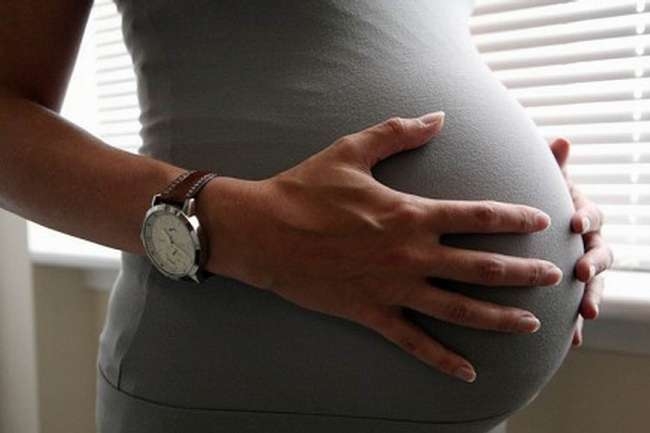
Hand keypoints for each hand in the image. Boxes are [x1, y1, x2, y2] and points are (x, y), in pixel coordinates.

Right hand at [201, 112, 561, 382]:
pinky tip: (468, 372)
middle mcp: (410, 254)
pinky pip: (414, 341)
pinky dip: (442, 359)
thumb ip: (398, 134)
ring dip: (499, 317)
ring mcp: (393, 287)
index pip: (476, 215)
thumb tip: (438, 116)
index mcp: (410, 214)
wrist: (262, 232)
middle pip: (481, 267)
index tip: (540, 220)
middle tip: (553, 276)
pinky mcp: (371, 312)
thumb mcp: (351, 152)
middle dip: (523, 271)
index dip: (513, 217)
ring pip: (459, 309)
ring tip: (530, 323)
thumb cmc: (304, 190)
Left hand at [549, 137, 614, 346]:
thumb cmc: (534, 198)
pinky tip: (571, 340)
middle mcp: (588, 241)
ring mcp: (583, 266)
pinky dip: (575, 322)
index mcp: (582, 214)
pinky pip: (576, 306)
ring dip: (593, 295)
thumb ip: (553, 165)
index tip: (574, 223)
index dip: (586, 217)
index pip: (592, 215)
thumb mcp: (541, 181)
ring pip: (595, 283)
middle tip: (582, 271)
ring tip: (587, 312)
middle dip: (594, 262)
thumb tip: (561, 140)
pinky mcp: (572, 289)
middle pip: (602, 252)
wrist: (527, 227)